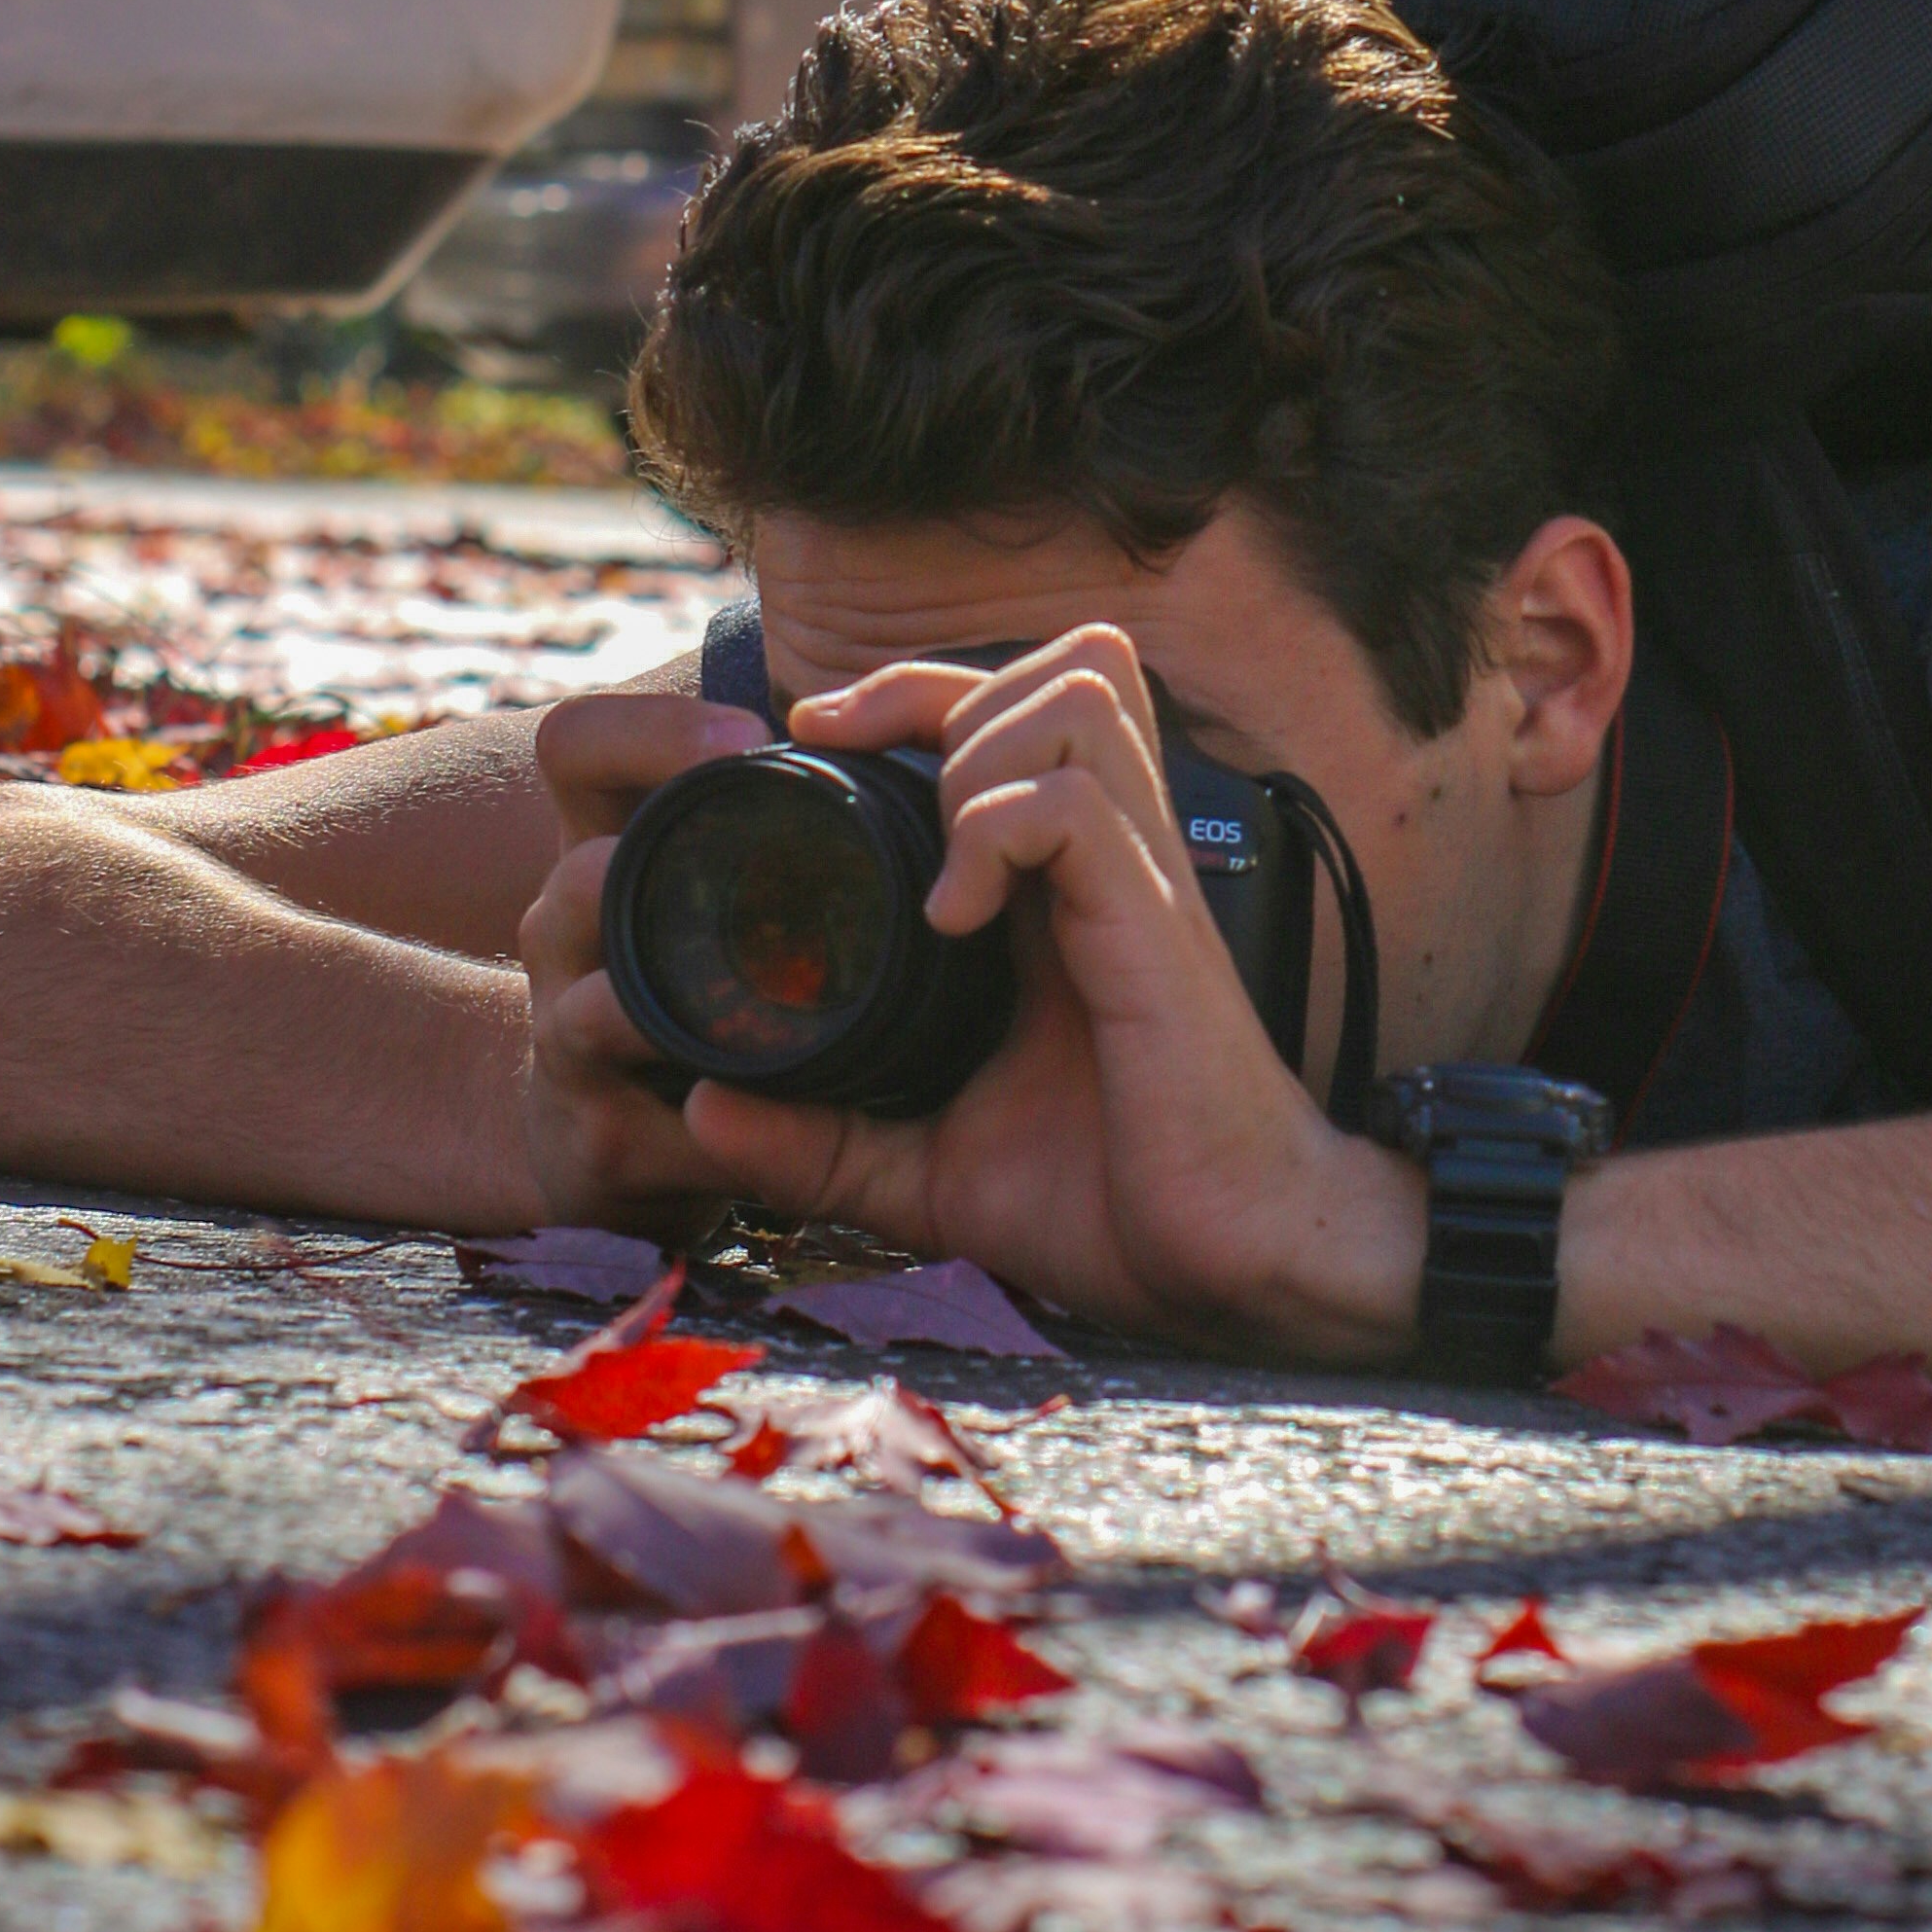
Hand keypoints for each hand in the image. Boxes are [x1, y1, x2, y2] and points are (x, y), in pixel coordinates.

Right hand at [519, 688, 772, 1234]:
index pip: (577, 744)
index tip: (753, 733)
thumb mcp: (707, 873)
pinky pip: (644, 1127)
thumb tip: (889, 712)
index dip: (649, 728)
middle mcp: (566, 927)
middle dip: (649, 867)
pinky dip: (714, 1130)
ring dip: (668, 1014)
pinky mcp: (592, 1135)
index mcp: (606, 844)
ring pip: (592, 1006)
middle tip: (746, 892)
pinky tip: (766, 1127)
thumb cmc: (693, 975)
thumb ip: (767, 798)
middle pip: (578, 873)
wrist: (609, 1135)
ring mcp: (566, 1032)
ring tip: (747, 1013)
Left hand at [663, 626, 1424, 1362]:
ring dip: (981, 751)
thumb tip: (704, 1106)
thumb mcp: (931, 1169)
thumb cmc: (1108, 1205)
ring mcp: (1143, 883)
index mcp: (1071, 887)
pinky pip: (1075, 803)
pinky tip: (955, 921)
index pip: (1014, 701)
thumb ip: (826, 1139)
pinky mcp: (1156, 928)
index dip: (912, 691)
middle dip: (943, 689)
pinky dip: (998, 830)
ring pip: (1080, 697)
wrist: (1228, 1269)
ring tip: (936, 862)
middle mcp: (1116, 860)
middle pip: (1069, 662)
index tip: (816, 742)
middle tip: (862, 770)